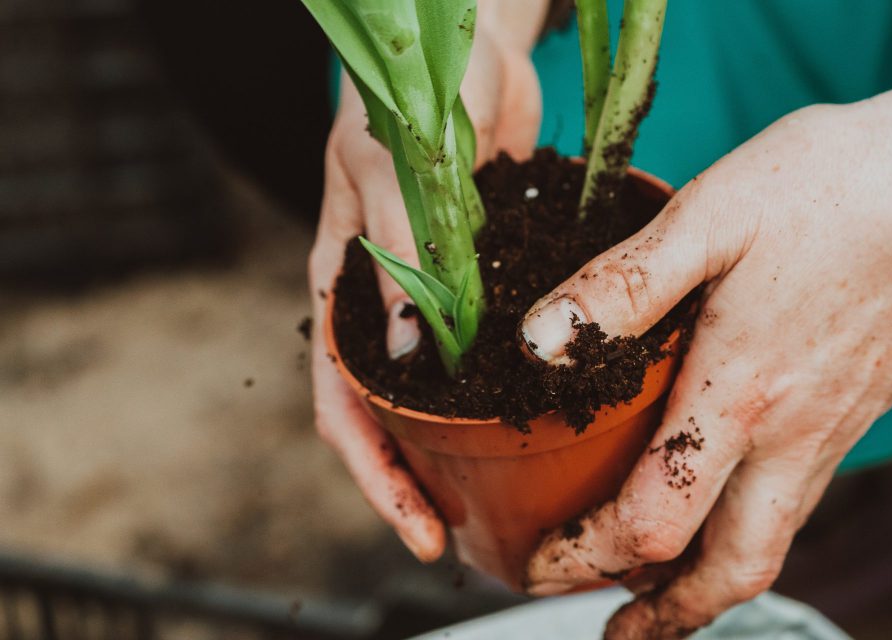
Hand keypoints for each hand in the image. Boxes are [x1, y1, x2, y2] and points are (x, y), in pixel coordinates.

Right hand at [308, 8, 542, 561]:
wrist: (467, 44)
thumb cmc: (411, 95)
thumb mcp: (394, 173)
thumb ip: (401, 254)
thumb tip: (408, 355)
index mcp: (342, 286)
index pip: (343, 404)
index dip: (375, 475)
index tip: (417, 529)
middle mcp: (385, 302)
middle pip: (392, 415)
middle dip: (420, 479)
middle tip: (467, 532)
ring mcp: (436, 294)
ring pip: (442, 391)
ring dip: (465, 443)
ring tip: (512, 492)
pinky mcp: (484, 274)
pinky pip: (491, 345)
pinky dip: (508, 383)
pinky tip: (549, 411)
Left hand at [519, 0, 891, 635]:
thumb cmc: (835, 184)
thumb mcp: (712, 215)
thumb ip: (623, 287)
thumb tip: (537, 344)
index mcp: (742, 393)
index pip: (653, 524)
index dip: (584, 558)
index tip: (539, 564)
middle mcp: (794, 434)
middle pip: (730, 571)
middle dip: (663, 616)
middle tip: (613, 629)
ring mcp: (836, 430)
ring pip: (770, 544)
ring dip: (706, 582)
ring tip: (655, 588)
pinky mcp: (859, 411)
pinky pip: (799, 500)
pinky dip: (748, 528)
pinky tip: (723, 496)